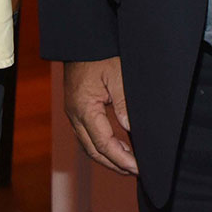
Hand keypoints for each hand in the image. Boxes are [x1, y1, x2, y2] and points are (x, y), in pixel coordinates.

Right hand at [64, 56, 137, 175]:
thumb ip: (124, 103)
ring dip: (107, 158)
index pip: (104, 144)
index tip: (138, 167)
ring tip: (127, 165)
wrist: (80, 40)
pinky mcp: (76, 109)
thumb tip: (131, 129)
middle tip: (135, 171)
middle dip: (114, 164)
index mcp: (84, 109)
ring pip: (88, 146)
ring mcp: (73, 113)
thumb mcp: (117, 74)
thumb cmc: (99, 54)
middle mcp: (75, 115)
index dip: (121, 159)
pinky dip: (100, 146)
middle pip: (93, 150)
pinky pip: (86, 136)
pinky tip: (114, 147)